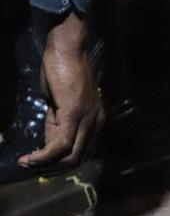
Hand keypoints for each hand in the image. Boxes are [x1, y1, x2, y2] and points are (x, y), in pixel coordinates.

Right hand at [19, 12, 104, 169]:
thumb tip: (49, 137)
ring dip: (46, 165)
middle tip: (30, 167)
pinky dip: (43, 156)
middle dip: (53, 169)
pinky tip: (30, 158)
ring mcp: (87, 120)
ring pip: (70, 156)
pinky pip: (60, 145)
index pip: (82, 152)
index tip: (40, 163)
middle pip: (78, 159)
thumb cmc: (61, 69)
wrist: (66, 47)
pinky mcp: (74, 115)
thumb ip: (59, 120)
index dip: (61, 162)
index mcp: (95, 121)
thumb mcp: (61, 101)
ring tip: (26, 163)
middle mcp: (96, 124)